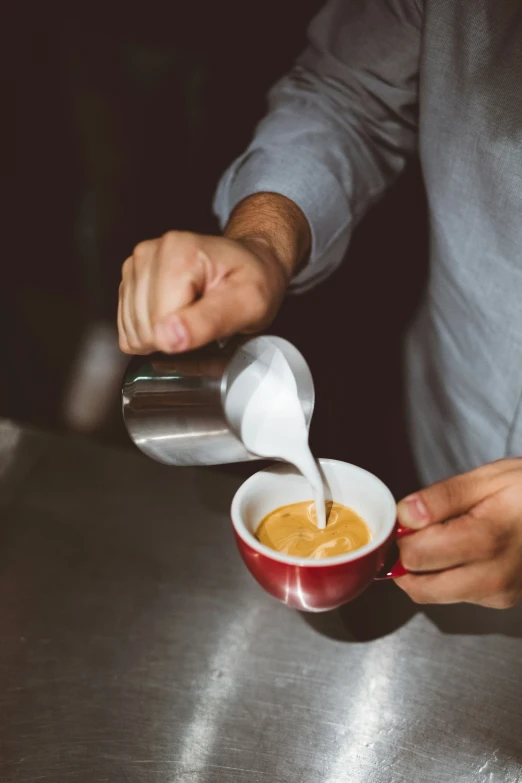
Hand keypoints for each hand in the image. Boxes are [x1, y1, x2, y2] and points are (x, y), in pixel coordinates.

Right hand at [118, 232, 287, 354]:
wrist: (251, 263)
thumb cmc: (253, 281)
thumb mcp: (249, 305)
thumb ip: (209, 322)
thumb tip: (168, 338)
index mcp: (179, 253)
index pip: (160, 324)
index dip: (187, 337)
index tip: (212, 322)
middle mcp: (150, 253)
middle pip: (143, 327)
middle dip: (174, 337)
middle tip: (204, 319)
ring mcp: (136, 264)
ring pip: (132, 330)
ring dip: (162, 335)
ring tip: (191, 315)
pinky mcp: (130, 278)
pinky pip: (126, 327)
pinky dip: (150, 332)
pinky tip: (174, 317)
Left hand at [395, 459, 521, 607]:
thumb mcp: (487, 479)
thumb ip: (442, 498)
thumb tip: (404, 514)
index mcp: (486, 540)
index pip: (416, 556)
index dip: (401, 538)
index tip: (405, 520)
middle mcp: (494, 576)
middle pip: (420, 587)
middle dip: (408, 561)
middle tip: (415, 532)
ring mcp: (500, 592)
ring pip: (436, 595)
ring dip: (427, 571)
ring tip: (443, 536)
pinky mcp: (503, 599)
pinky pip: (457, 595)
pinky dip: (447, 576)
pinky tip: (462, 550)